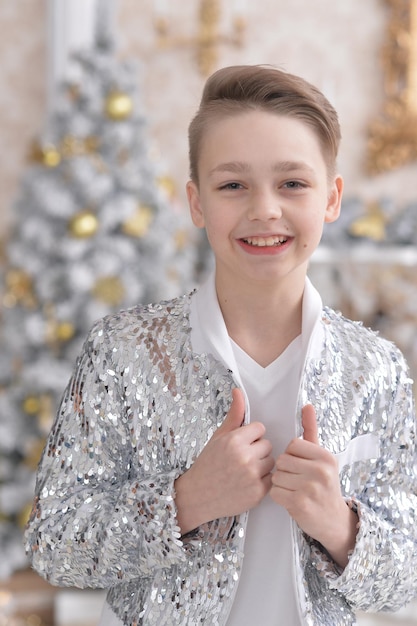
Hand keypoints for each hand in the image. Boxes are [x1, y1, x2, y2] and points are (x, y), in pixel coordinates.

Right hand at [175, 388, 274, 533]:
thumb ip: (234, 415)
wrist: (197, 495)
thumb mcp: (219, 437)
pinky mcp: (258, 493)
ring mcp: (252, 476)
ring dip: (262, 465)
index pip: (260, 428)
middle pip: (267, 445)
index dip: (252, 436)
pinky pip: (272, 479)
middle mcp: (244, 457)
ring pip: (271, 461)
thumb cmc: (208, 464)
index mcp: (234, 440)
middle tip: (241, 459)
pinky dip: (262, 481)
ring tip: (244, 471)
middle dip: (257, 450)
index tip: (241, 444)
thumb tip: (238, 391)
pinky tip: (247, 482)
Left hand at [270, 404, 357, 567]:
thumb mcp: (321, 458)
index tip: (301, 466)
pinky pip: (274, 491)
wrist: (333, 520)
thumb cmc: (323, 485)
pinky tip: (291, 499)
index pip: (292, 445)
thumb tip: (307, 405)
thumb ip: (311, 430)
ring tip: (294, 490)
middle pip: (282, 460)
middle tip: (297, 480)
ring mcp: (311, 488)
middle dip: (284, 470)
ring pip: (276, 476)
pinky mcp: (300, 504)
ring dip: (280, 484)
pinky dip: (278, 496)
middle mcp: (321, 471)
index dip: (291, 455)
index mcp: (326, 457)